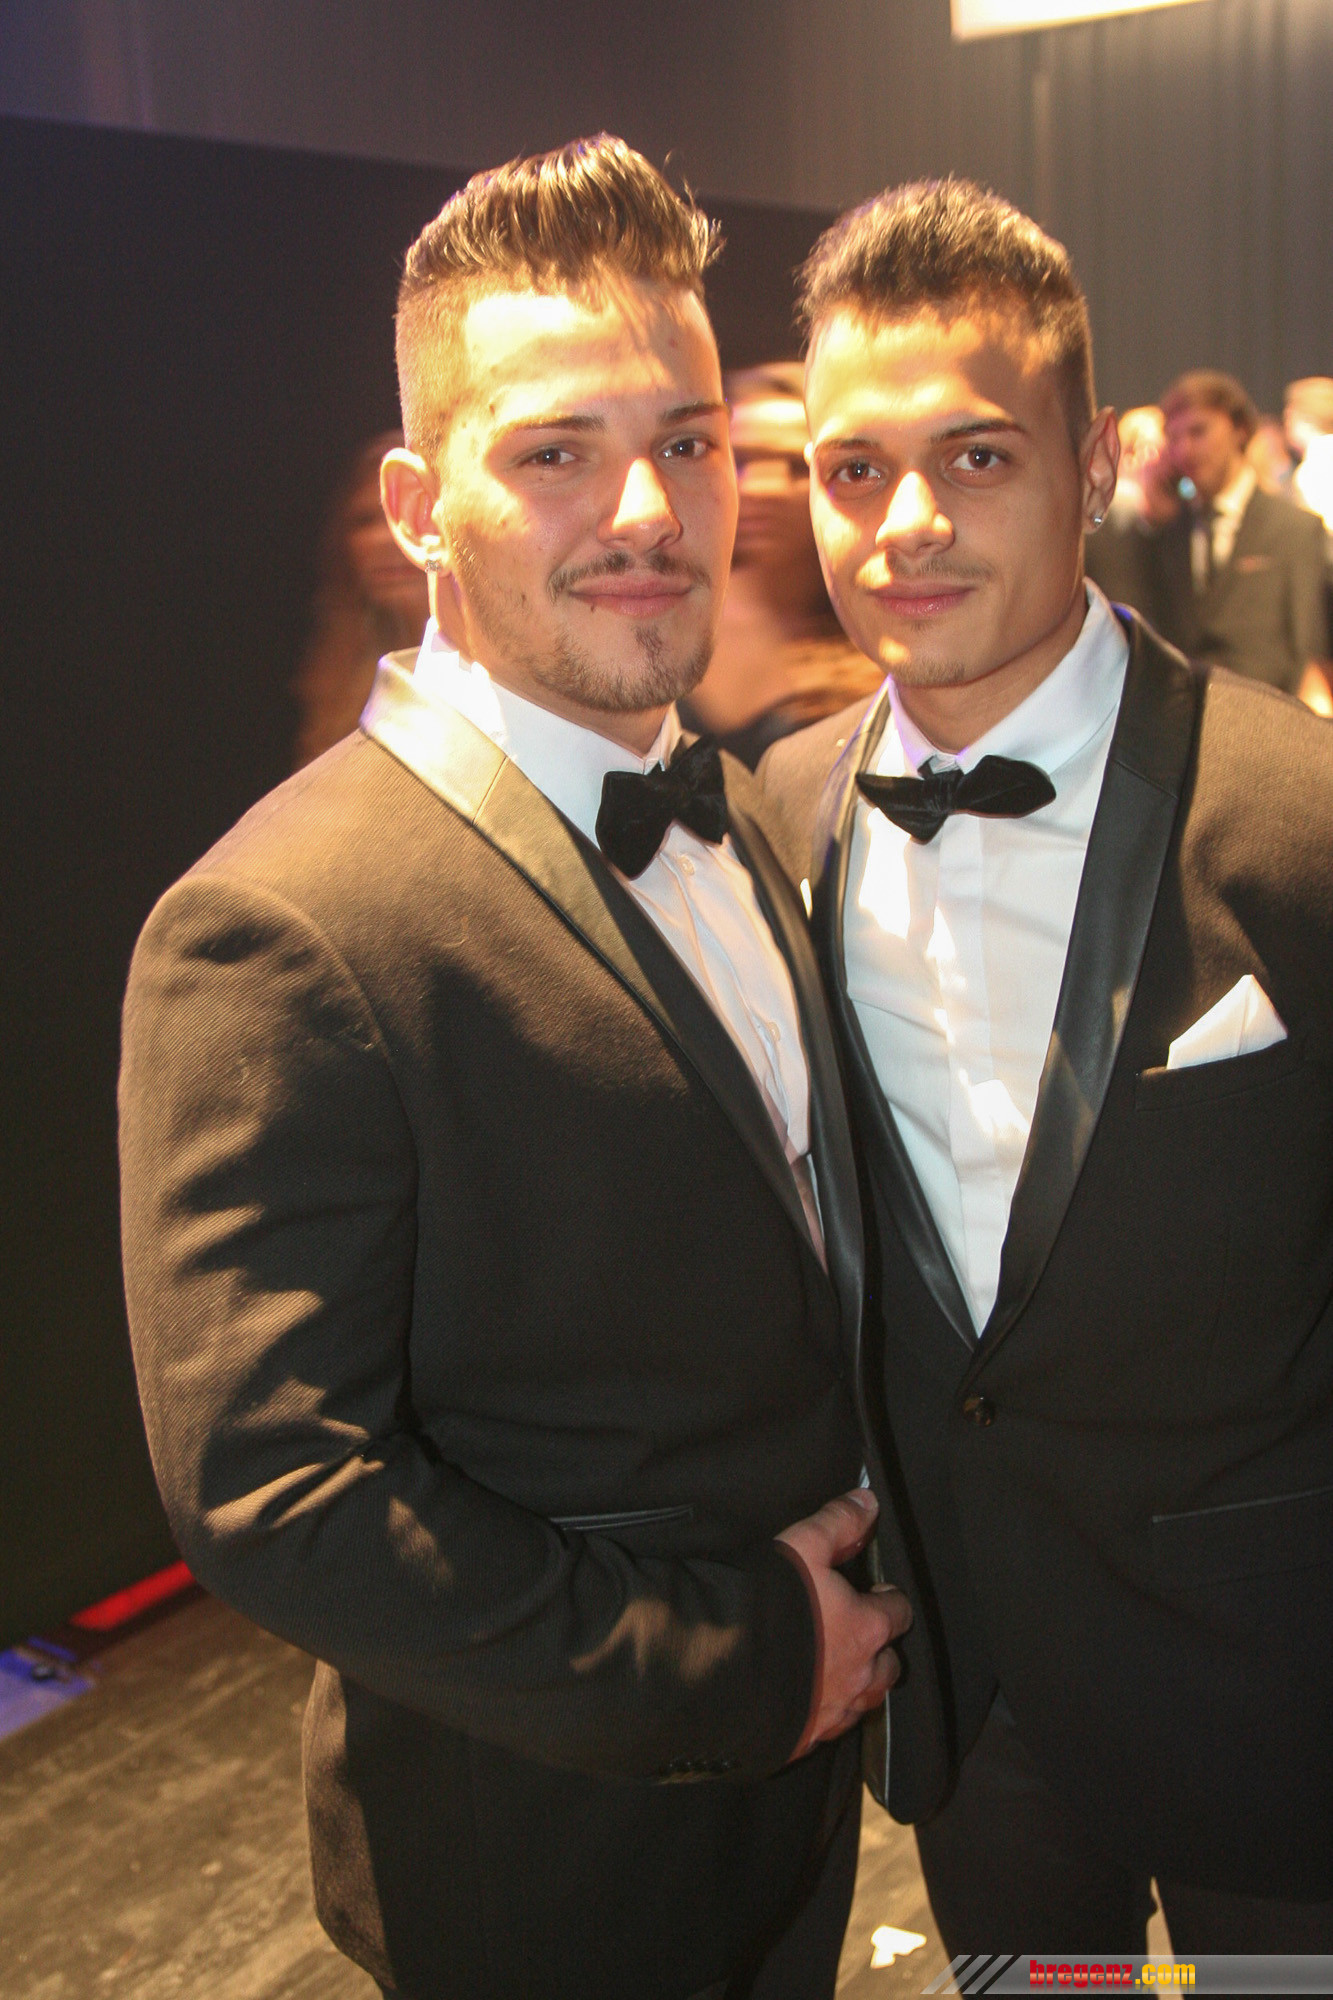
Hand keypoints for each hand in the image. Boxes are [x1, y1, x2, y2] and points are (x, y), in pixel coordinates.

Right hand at [777, 1488, 911, 1759]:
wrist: (718, 1670)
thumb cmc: (768, 1604)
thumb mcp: (802, 1546)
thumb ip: (838, 1523)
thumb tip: (869, 1502)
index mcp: (865, 1629)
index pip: (898, 1613)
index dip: (889, 1600)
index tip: (877, 1593)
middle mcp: (858, 1676)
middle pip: (889, 1667)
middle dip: (880, 1650)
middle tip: (858, 1633)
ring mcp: (833, 1713)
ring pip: (863, 1701)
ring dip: (857, 1683)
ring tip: (837, 1667)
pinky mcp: (804, 1738)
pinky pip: (828, 1727)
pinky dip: (825, 1711)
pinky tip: (806, 1698)